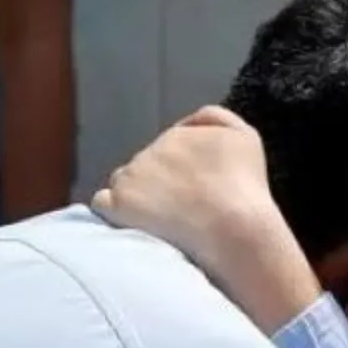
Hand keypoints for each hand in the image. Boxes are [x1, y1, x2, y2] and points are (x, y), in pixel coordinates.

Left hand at [89, 106, 322, 330]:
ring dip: (136, 199)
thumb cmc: (245, 188)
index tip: (194, 194)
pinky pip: (102, 203)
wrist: (233, 228)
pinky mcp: (118, 204)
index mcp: (178, 135)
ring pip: (124, 183)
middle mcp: (150, 150)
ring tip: (159, 223)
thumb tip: (189, 123)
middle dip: (157, 185)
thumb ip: (217, 119)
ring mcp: (131, 176)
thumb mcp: (246, 137)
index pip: (167, 150)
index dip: (178, 173)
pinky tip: (133, 225)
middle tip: (179, 213)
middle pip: (145, 167)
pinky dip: (113, 213)